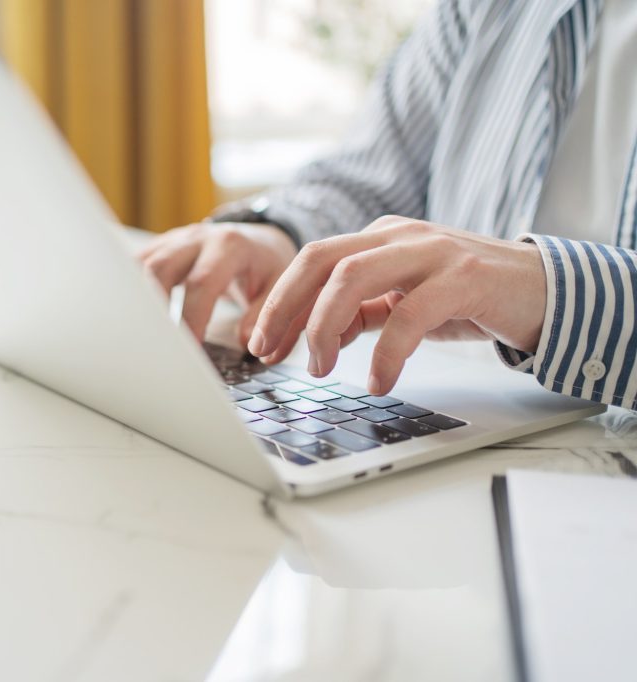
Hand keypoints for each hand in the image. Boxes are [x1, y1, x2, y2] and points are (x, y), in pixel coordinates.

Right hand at [139, 222, 297, 342]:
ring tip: (137, 333)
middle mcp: (198, 238)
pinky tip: (127, 314)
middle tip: (155, 344)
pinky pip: (135, 265)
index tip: (188, 349)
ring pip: (141, 265)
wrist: (258, 236)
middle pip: (160, 268)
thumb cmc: (265, 263)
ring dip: (136, 300)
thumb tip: (248, 343)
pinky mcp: (161, 247)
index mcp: (229, 246)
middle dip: (153, 308)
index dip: (191, 318)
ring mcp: (175, 240)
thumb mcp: (277, 284)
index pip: (202, 283)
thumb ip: (264, 314)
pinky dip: (129, 289)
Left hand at [247, 216, 546, 394]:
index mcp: (379, 239)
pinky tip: (379, 381)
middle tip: (270, 352)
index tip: (259, 342)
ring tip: (320, 368)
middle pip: (320, 260)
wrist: (546, 290)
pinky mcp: (464, 278)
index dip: (278, 302)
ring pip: (353, 277)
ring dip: (324, 326)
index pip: (312, 262)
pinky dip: (386, 352)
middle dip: (284, 308)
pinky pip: (410, 314)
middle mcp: (399, 237)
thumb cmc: (471, 296)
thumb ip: (363, 311)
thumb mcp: (405, 301)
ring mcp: (431, 252)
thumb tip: (321, 335)